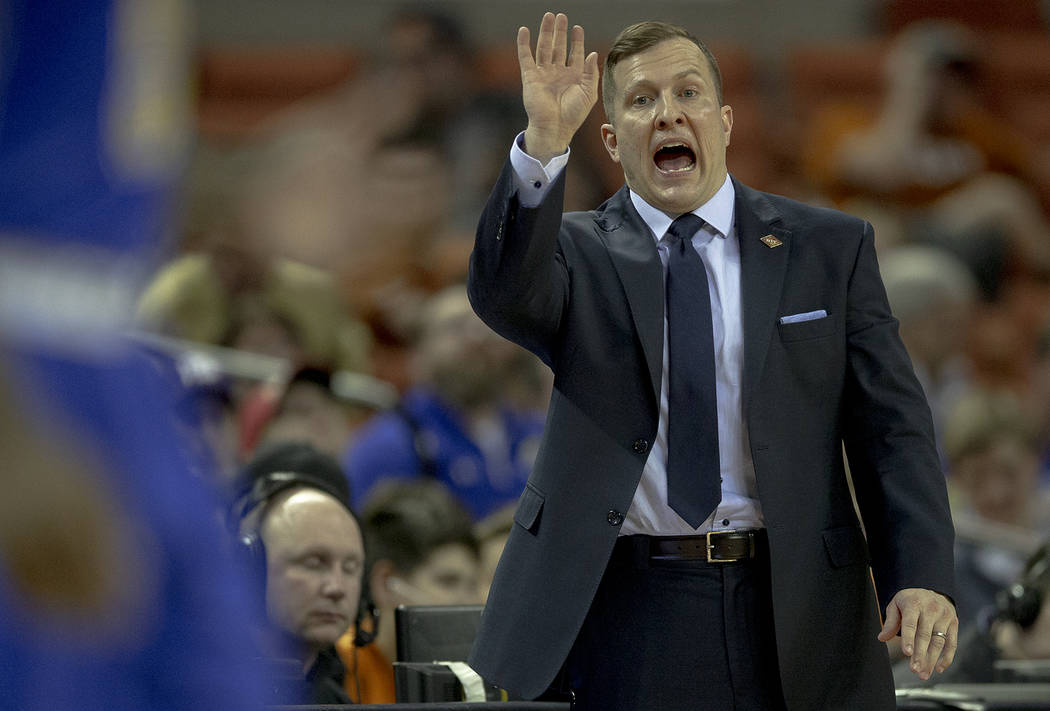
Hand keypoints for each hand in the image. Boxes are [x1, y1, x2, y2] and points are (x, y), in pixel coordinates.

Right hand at [518, 12, 598, 163]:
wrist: (555, 127)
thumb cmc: (573, 115)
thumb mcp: (588, 93)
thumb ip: (590, 73)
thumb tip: (592, 53)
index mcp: (573, 76)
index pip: (575, 53)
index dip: (576, 40)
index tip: (577, 28)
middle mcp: (557, 73)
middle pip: (558, 46)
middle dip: (560, 32)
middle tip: (561, 16)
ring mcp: (543, 74)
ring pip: (544, 48)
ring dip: (545, 32)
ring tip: (548, 17)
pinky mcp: (530, 77)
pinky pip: (526, 57)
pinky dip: (524, 44)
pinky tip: (524, 31)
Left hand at [878, 588, 957, 679]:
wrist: (934, 590)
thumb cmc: (911, 600)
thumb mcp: (896, 604)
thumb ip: (891, 622)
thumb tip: (882, 638)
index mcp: (914, 603)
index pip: (911, 623)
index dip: (909, 639)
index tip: (907, 653)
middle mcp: (931, 609)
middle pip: (926, 635)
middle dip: (920, 654)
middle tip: (914, 669)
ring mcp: (945, 616)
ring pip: (939, 642)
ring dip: (931, 660)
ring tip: (923, 674)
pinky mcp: (954, 624)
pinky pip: (952, 644)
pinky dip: (946, 658)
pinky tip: (938, 669)